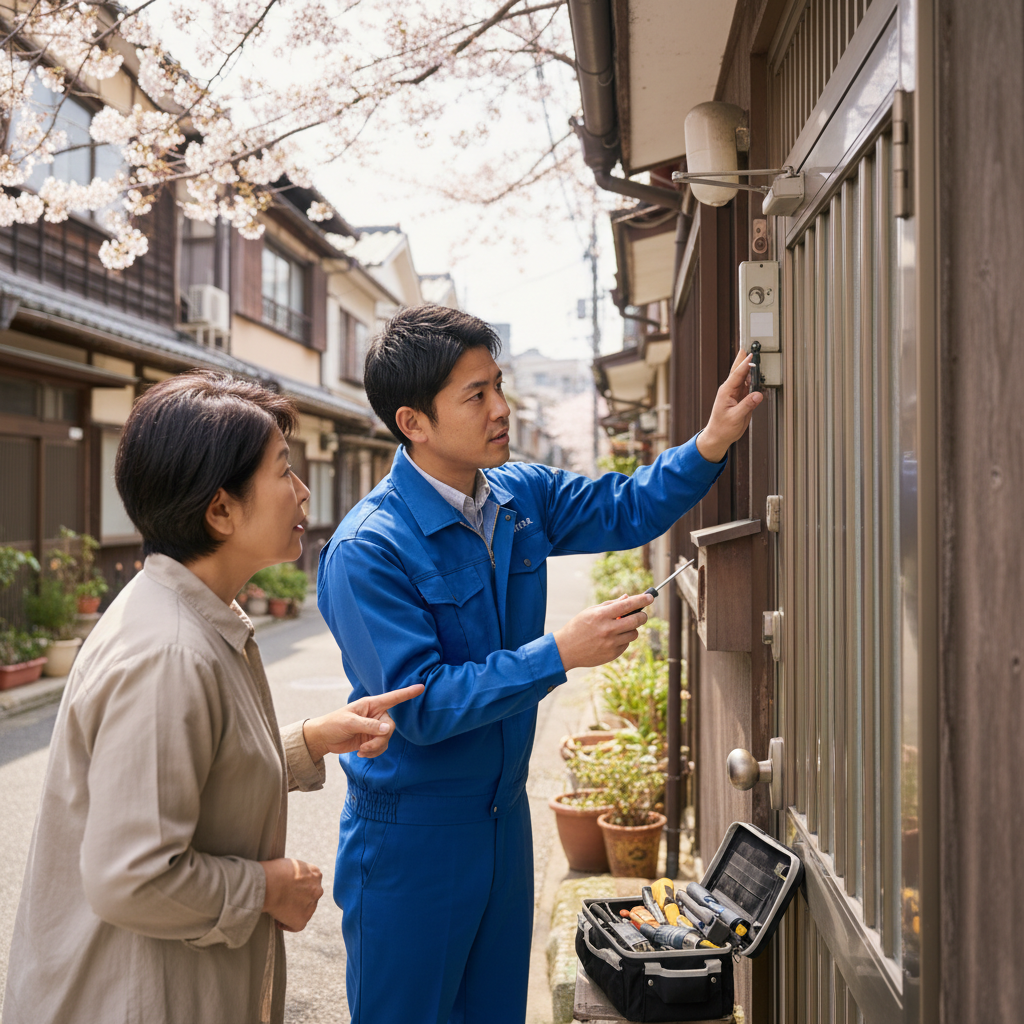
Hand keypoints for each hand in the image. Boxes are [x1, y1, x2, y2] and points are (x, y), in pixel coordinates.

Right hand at [259, 857, 322, 931]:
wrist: (268, 884)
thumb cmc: (273, 871)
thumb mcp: (292, 864)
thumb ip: (297, 872)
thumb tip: (291, 877)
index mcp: (316, 874)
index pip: (311, 883)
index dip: (300, 888)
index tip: (289, 891)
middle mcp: (317, 889)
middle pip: (310, 897)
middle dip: (299, 900)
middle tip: (284, 901)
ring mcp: (311, 906)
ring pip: (305, 912)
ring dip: (295, 912)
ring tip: (279, 911)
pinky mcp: (301, 920)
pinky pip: (297, 926)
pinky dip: (288, 925)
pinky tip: (279, 922)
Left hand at [302, 683, 424, 760]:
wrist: (323, 738)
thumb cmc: (334, 724)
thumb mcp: (350, 723)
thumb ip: (369, 725)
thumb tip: (389, 728)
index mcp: (371, 705)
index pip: (393, 698)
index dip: (407, 693)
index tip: (421, 687)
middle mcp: (375, 715)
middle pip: (390, 726)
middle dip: (381, 739)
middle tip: (367, 746)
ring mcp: (374, 728)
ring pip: (386, 739)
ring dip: (376, 748)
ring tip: (362, 751)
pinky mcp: (371, 739)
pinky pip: (381, 747)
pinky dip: (373, 752)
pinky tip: (361, 753)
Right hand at [553, 592, 653, 671]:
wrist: (566, 650)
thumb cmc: (578, 627)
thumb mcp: (590, 611)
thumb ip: (610, 604)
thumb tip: (628, 598)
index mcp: (602, 615)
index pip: (628, 605)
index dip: (642, 599)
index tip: (650, 597)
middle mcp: (608, 629)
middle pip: (637, 620)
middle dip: (642, 615)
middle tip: (641, 614)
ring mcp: (611, 643)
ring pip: (634, 633)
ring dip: (632, 628)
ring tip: (621, 628)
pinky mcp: (613, 654)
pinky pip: (626, 644)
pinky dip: (623, 639)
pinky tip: (611, 639)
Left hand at [695, 348, 763, 462]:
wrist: (718, 436)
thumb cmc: (723, 428)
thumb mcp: (735, 417)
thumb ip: (747, 405)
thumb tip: (758, 395)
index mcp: (726, 391)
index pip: (737, 374)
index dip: (745, 364)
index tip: (752, 354)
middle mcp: (730, 390)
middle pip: (739, 371)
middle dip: (744, 359)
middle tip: (750, 347)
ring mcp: (735, 394)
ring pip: (744, 377)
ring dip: (750, 368)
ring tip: (756, 357)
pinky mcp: (740, 399)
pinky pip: (748, 386)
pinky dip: (753, 380)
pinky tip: (757, 375)